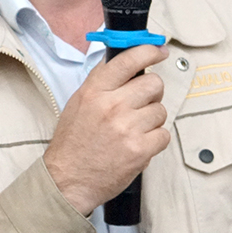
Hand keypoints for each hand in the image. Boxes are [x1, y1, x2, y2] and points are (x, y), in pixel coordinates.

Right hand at [43, 43, 170, 215]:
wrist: (67, 181)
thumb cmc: (73, 144)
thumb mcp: (78, 103)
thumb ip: (101, 82)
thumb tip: (126, 62)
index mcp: (95, 91)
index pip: (128, 60)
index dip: (148, 51)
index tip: (159, 51)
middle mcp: (112, 106)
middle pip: (154, 84)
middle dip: (152, 93)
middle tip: (142, 104)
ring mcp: (128, 128)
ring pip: (161, 110)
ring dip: (152, 120)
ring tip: (133, 131)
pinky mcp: (140, 150)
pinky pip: (164, 134)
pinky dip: (155, 140)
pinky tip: (139, 144)